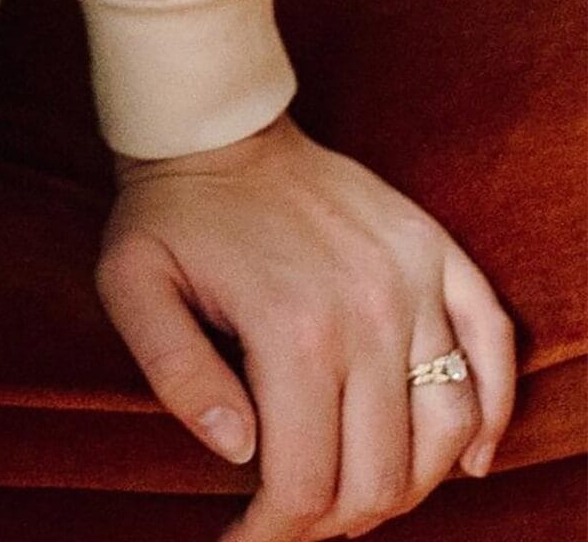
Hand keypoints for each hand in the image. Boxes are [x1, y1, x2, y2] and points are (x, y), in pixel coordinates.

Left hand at [97, 110, 516, 540]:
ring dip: (410, 485)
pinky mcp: (439, 255)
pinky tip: (469, 462)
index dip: (276, 534)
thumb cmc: (168, 213)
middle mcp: (368, 312)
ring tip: (359, 498)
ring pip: (447, 431)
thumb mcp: (131, 284)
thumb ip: (174, 373)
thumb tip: (238, 455)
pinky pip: (493, 351)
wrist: (213, 124)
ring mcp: (413, 282)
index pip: (307, 482)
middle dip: (336, 521)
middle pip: (382, 475)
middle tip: (294, 522)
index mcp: (292, 329)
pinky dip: (492, 416)